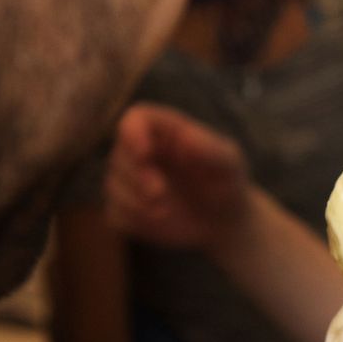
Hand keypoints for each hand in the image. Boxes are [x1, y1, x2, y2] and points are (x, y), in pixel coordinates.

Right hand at [105, 104, 252, 249]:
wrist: (225, 221)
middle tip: (160, 192)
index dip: (133, 134)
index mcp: (164, 131)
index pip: (136, 119)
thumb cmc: (227, 182)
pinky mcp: (126, 210)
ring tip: (167, 211)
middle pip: (120, 155)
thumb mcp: (228, 163)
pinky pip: (117, 215)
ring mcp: (130, 181)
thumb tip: (184, 136)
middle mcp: (140, 152)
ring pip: (114, 187)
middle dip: (137, 176)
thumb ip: (210, 148)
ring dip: (137, 202)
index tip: (144, 153)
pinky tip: (161, 222)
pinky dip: (136, 221)